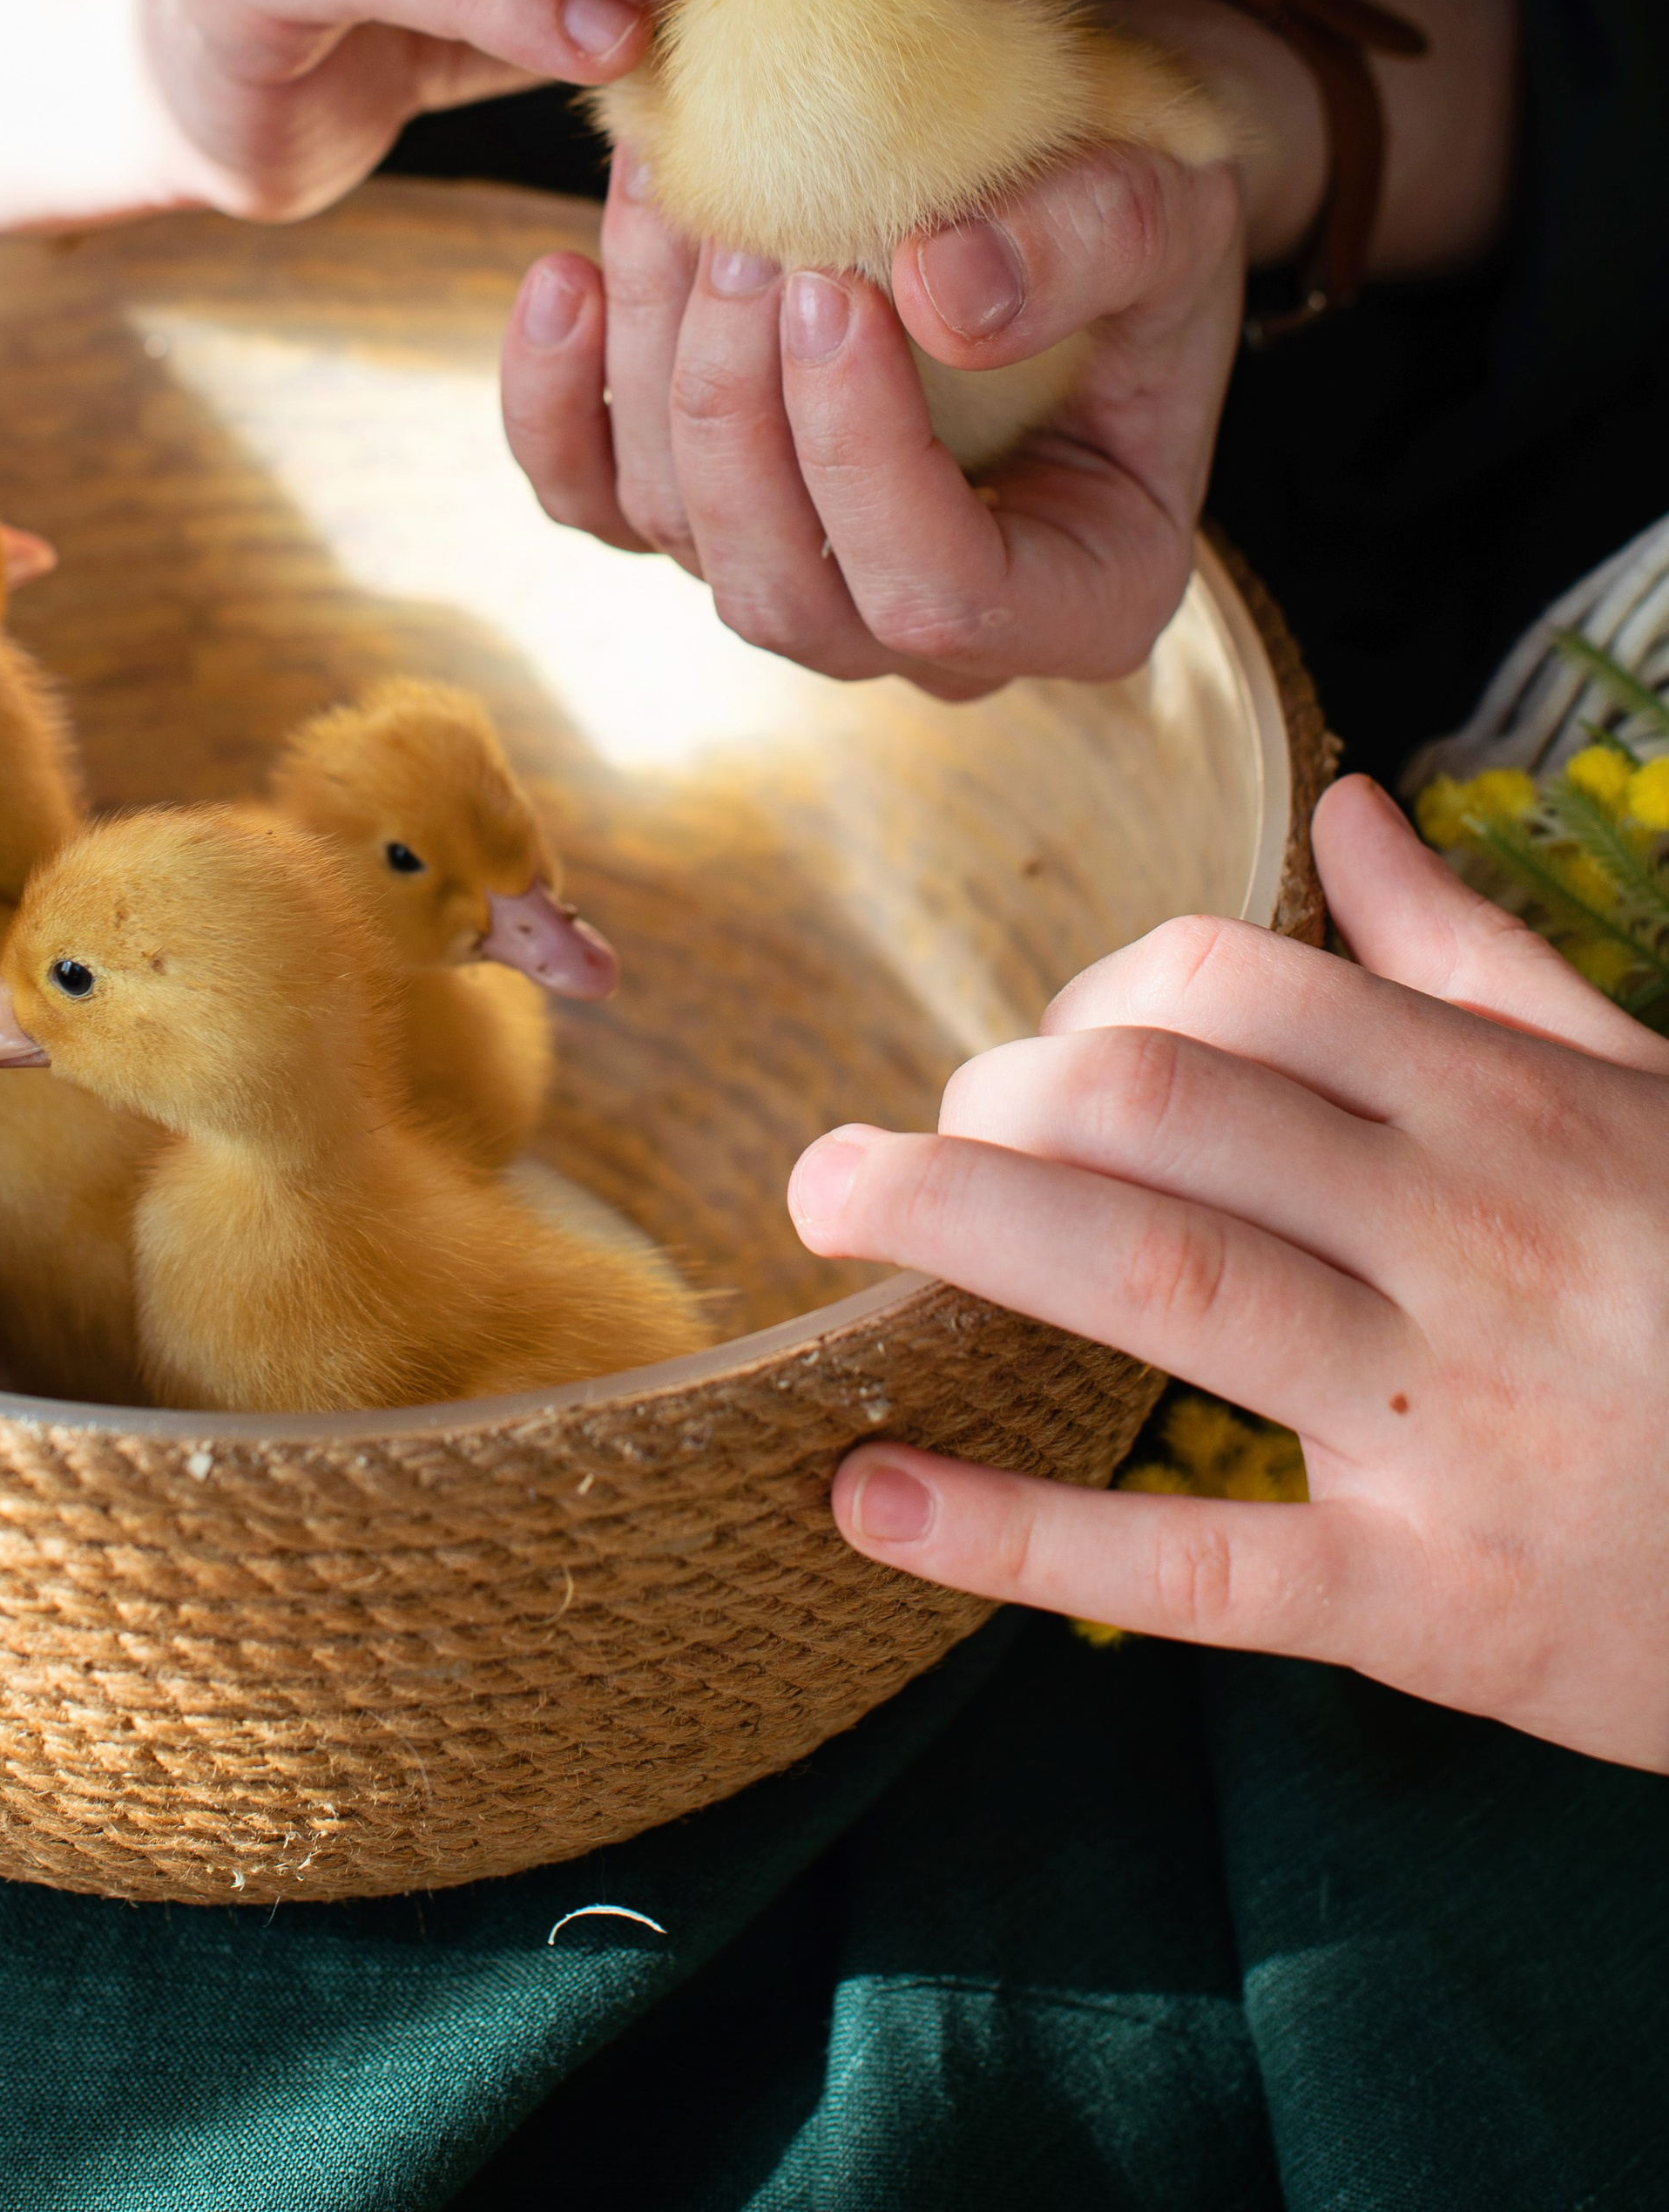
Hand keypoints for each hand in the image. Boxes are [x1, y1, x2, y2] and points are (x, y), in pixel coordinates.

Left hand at [503, 129, 1241, 690]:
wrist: (1072, 170)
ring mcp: (806, 579)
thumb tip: (938, 290)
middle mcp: (934, 628)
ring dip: (651, 359)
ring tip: (667, 195)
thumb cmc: (1148, 200)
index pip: (940, 593)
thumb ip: (1091, 242)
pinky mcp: (703, 512)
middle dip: (735, 404)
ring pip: (677, 531)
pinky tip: (562, 279)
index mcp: (1083, 595)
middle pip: (781, 587)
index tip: (833, 288)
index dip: (862, 456)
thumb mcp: (1173, 200)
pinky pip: (593, 501)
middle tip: (739, 231)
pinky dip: (553, 400)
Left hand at [788, 773, 1668, 1770]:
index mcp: (1499, 1103)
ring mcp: (1445, 1418)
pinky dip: (1019, 1534)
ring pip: (1154, 1275)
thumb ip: (1478, 958)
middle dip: (986, 1103)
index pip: (1226, 986)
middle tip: (885, 1156)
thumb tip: (1351, 805)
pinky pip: (1200, 1556)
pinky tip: (871, 1501)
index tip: (1038, 1065)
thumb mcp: (1642, 1096)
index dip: (1087, 1002)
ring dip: (951, 1227)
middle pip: (1155, 1106)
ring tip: (823, 1212)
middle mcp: (1462, 1233)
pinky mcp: (1433, 1605)